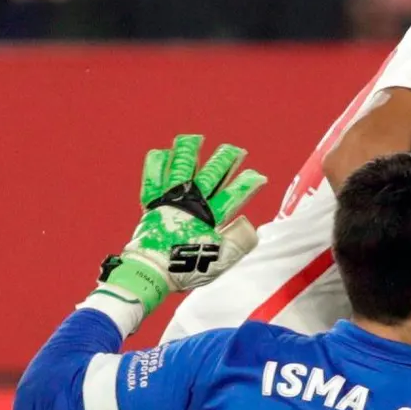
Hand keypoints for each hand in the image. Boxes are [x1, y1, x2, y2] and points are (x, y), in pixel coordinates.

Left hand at [95, 134, 266, 316]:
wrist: (151, 271)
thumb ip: (240, 242)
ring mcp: (170, 200)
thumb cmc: (186, 269)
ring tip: (196, 138)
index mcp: (210, 218)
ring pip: (182, 167)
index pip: (234, 194)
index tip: (259, 176)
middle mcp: (191, 203)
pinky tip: (163, 152)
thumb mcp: (221, 261)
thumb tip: (249, 223)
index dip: (248, 183)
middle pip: (211, 174)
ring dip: (191, 151)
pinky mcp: (152, 203)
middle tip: (236, 150)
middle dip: (225, 159)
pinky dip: (158, 162)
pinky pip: (153, 176)